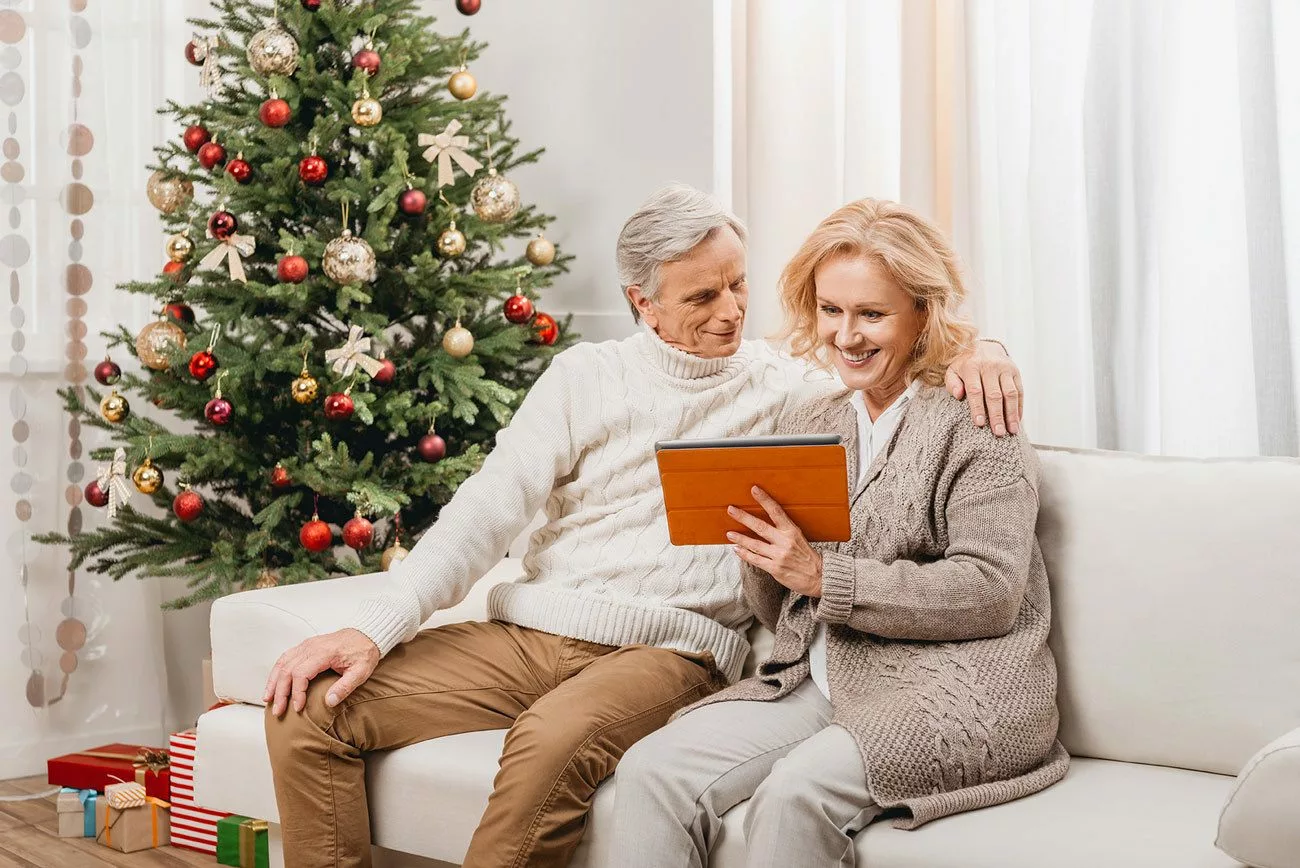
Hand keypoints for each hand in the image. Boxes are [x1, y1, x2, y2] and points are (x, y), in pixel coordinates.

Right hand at [263, 628, 379, 717]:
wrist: (367, 634)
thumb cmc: (364, 653)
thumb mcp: (361, 672)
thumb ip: (345, 687)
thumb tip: (329, 703)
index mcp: (324, 653)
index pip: (301, 673)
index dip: (296, 692)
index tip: (298, 708)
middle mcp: (311, 647)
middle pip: (287, 669)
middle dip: (280, 692)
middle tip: (278, 710)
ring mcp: (307, 645)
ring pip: (283, 663)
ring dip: (273, 682)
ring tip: (268, 699)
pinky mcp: (306, 646)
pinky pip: (286, 657)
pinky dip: (277, 671)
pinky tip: (274, 683)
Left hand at [726, 486, 822, 596]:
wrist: (820, 577)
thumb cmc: (808, 557)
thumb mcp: (799, 538)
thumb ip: (784, 530)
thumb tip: (767, 520)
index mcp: (792, 531)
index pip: (776, 511)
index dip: (765, 499)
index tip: (754, 490)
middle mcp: (785, 542)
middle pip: (760, 527)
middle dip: (744, 517)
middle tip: (731, 509)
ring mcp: (779, 556)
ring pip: (754, 544)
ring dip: (740, 538)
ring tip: (729, 533)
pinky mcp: (775, 568)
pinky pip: (755, 560)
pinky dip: (744, 554)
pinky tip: (737, 549)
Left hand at [944, 339, 1023, 435]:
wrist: (984, 346)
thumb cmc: (964, 365)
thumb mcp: (952, 370)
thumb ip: (952, 383)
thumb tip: (958, 395)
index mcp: (972, 367)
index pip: (975, 390)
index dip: (977, 408)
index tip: (980, 424)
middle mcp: (990, 366)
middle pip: (994, 395)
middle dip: (997, 416)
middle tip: (998, 433)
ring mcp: (1005, 368)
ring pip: (1010, 393)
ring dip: (1012, 414)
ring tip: (1012, 431)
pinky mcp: (1015, 372)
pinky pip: (1020, 391)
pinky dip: (1019, 407)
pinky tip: (1018, 421)